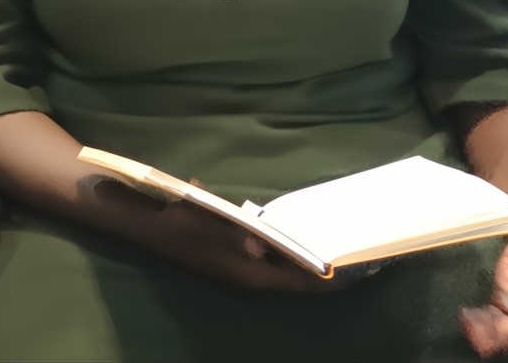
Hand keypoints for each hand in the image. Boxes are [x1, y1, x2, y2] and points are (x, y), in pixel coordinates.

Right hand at [135, 199, 341, 294]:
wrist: (148, 224)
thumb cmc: (187, 224)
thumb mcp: (222, 225)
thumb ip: (253, 237)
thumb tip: (274, 244)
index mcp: (251, 275)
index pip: (302, 283)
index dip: (331, 279)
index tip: (358, 269)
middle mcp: (248, 277)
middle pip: (294, 277)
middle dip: (320, 267)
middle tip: (347, 249)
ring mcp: (237, 269)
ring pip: (279, 267)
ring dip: (299, 256)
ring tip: (324, 239)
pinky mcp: (228, 258)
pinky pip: (265, 257)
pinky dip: (281, 249)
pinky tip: (285, 230)